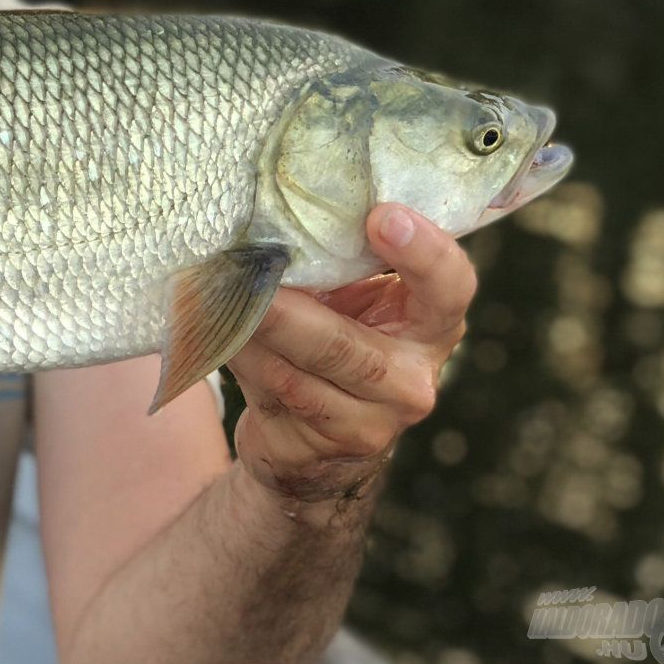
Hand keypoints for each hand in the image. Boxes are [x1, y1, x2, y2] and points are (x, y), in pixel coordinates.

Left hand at [228, 203, 476, 508]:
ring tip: (214, 297)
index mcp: (432, 323)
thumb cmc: (334, 337)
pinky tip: (217, 332)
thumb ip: (332, 262)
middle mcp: (412, 377)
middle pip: (346, 345)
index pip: (450, 286)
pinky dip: (242, 357)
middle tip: (248, 275)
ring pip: (298, 373)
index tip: (381, 216)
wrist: (315, 437)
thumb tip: (270, 219)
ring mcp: (374, 422)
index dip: (423, 253)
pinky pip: (275, 393)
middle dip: (288, 312)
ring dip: (249, 334)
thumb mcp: (347, 297)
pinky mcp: (329, 447)